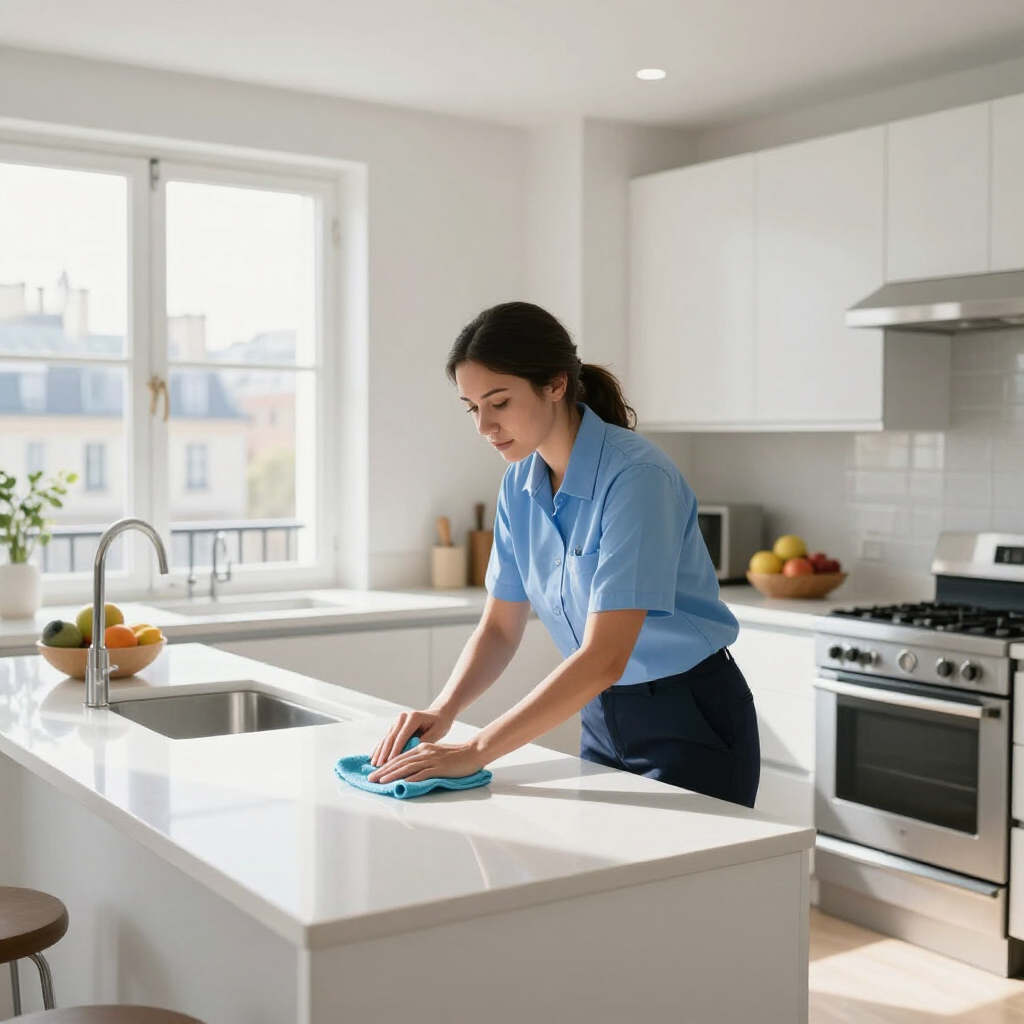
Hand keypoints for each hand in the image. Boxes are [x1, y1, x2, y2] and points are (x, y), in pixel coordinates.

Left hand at [366, 739, 483, 784]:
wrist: (473, 752)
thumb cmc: (455, 756)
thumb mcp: (435, 754)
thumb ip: (422, 759)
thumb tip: (408, 770)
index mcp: (422, 748)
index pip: (400, 757)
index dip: (386, 765)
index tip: (375, 773)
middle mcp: (424, 751)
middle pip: (400, 761)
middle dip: (384, 770)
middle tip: (371, 779)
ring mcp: (432, 759)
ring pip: (408, 767)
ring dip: (393, 775)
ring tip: (381, 782)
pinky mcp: (440, 767)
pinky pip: (423, 773)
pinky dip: (412, 778)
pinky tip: (403, 783)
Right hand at [370, 709, 452, 767]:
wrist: (438, 715)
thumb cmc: (439, 724)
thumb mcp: (436, 732)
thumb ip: (424, 741)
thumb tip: (410, 752)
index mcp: (413, 717)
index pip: (402, 736)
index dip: (395, 750)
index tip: (390, 762)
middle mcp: (402, 718)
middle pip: (391, 737)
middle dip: (384, 753)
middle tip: (379, 767)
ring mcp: (397, 722)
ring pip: (386, 738)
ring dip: (379, 752)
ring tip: (374, 765)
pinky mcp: (394, 727)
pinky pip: (385, 738)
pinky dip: (379, 748)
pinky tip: (373, 757)